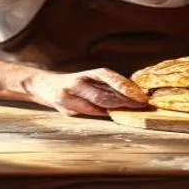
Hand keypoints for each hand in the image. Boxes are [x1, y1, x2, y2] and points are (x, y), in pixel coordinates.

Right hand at [24, 68, 147, 116]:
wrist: (45, 85)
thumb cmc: (76, 85)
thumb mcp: (92, 81)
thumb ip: (108, 88)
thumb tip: (134, 96)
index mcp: (92, 73)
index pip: (112, 78)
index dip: (127, 87)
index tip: (142, 96)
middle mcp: (81, 81)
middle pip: (106, 94)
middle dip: (125, 101)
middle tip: (142, 107)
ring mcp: (71, 93)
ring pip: (96, 104)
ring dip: (115, 109)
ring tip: (130, 112)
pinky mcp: (64, 105)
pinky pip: (86, 112)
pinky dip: (100, 113)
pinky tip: (110, 115)